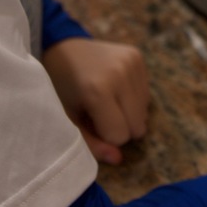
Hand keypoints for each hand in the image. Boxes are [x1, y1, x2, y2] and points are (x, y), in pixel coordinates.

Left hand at [41, 37, 149, 164]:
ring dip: (127, 114)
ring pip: (144, 113)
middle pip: (137, 127)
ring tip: (105, 99)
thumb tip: (118, 159)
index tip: (89, 122)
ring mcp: (131, 62)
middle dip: (119, 127)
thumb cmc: (60, 88)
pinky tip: (114, 87)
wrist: (61, 47)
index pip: (120, 136)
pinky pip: (146, 95)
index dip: (104, 135)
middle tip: (97, 112)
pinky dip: (132, 99)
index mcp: (98, 90)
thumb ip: (91, 143)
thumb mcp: (68, 119)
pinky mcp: (137, 56)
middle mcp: (120, 73)